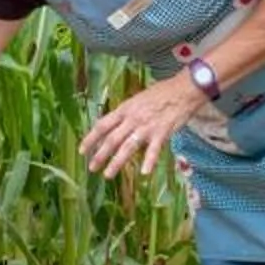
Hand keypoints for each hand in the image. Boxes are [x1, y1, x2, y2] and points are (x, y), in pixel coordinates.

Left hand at [81, 75, 204, 179]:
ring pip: (127, 147)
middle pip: (112, 139)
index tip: (82, 150)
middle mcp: (132, 119)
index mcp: (125, 109)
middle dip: (100, 155)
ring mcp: (147, 126)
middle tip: (91, 168)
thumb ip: (126, 114)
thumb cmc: (161, 94)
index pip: (102, 125)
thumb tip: (114, 126)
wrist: (183, 90)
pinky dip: (149, 161)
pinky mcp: (162, 132)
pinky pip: (154, 150)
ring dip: (116, 162)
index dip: (91, 138)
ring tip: (107, 174)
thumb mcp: (138, 100)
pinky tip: (144, 173)